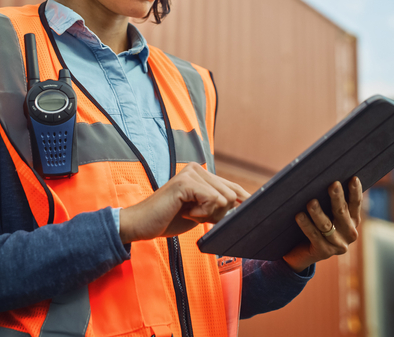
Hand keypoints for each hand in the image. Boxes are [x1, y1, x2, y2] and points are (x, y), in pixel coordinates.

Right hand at [119, 162, 249, 243]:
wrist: (141, 224)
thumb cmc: (168, 219)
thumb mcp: (200, 212)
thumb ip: (217, 206)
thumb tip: (243, 207)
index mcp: (201, 173)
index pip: (232, 186)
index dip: (244, 199)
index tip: (251, 206)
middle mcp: (197, 168)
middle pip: (232, 194)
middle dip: (218, 213)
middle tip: (196, 215)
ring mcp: (191, 173)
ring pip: (225, 198)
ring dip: (209, 214)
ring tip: (189, 213)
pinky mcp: (186, 182)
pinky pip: (213, 200)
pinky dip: (202, 213)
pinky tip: (186, 212)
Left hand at [282, 176, 362, 272]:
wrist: (302, 253)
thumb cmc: (314, 224)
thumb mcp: (325, 212)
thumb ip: (328, 199)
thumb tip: (320, 177)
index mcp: (352, 220)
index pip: (355, 203)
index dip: (355, 191)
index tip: (353, 178)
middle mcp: (349, 233)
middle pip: (342, 212)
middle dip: (337, 198)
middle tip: (333, 185)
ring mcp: (338, 244)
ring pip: (327, 225)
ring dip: (318, 213)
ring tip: (311, 202)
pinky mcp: (324, 252)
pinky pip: (314, 236)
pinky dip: (306, 225)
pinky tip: (299, 216)